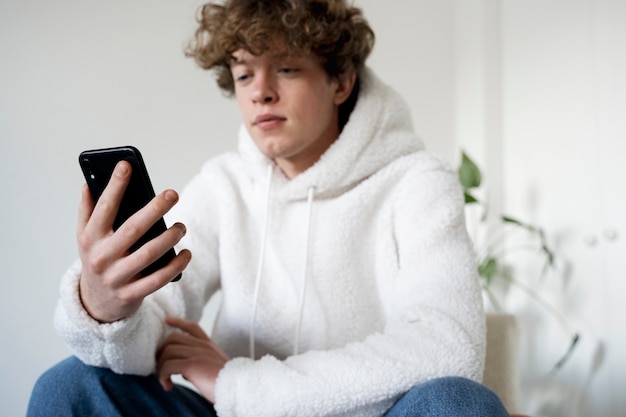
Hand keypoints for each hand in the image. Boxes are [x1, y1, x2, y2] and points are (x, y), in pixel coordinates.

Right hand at [77, 161, 191, 322]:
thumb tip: (88, 182)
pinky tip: (185, 253)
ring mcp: (117, 277)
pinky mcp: (131, 294)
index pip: (104, 207)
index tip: (127, 165)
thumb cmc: (97, 259)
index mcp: (90, 238)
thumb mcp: (85, 237)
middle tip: (172, 194)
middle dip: (154, 209)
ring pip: (149, 254)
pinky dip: (175, 265)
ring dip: (170, 237)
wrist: (95, 304)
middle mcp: (102, 257)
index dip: (115, 186)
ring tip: (181, 227)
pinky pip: (158, 279)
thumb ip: (87, 211)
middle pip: (132, 229)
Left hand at [157, 316, 229, 402]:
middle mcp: (203, 346)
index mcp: (209, 345)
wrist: (238, 387)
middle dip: (162, 352)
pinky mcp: (193, 364)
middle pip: (173, 338)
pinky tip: (168, 386)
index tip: (166, 320)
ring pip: (168, 351)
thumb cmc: (226, 383)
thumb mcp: (213, 368)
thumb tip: (183, 372)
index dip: (178, 322)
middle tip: (162, 369)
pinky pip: (168, 365)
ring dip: (161, 367)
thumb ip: (198, 364)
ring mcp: (198, 353)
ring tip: (165, 380)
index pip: (192, 327)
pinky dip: (163, 376)